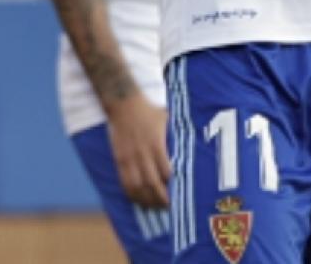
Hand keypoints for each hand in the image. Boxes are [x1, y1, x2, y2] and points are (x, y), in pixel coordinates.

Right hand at [105, 94, 172, 208]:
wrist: (124, 104)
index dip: (171, 184)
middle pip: (152, 182)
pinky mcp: (119, 159)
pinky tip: (136, 199)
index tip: (177, 192)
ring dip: (145, 199)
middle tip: (167, 206)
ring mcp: (129, 158)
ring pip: (137, 186)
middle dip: (160, 198)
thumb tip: (191, 141)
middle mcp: (143, 153)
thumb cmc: (149, 111)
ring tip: (153, 207)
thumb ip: (174, 134)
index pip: (165, 171)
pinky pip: (124, 181)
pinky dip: (131, 193)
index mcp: (157, 144)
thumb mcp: (166, 119)